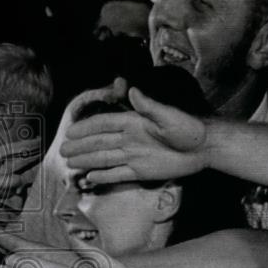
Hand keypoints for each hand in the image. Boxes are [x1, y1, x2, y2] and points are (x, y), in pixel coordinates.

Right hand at [60, 86, 207, 185]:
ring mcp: (134, 156)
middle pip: (99, 143)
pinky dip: (104, 176)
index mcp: (133, 123)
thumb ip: (148, 105)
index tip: (70, 132)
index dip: (86, 128)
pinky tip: (91, 178)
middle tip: (62, 151)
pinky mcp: (141, 171)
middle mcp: (129, 139)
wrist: (204, 148)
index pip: (103, 125)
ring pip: (105, 159)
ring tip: (70, 164)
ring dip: (87, 161)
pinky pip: (118, 174)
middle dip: (80, 146)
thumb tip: (131, 89)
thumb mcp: (168, 115)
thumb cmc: (188, 128)